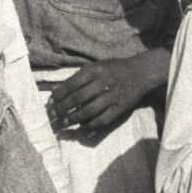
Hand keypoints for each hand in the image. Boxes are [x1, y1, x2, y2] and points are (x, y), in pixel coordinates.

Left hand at [49, 50, 168, 135]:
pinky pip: (102, 119)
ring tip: (64, 122)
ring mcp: (112, 96)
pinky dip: (90, 124)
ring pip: (89, 110)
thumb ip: (78, 78)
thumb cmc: (114, 69)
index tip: (50, 103)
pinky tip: (82, 126)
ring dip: (74, 118)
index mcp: (95, 70)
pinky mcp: (120, 107)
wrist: (141, 73)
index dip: (58, 95)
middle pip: (78, 98)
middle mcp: (103, 82)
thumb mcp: (96, 66)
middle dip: (63, 108)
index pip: (72, 84)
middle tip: (54, 115)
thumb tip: (56, 91)